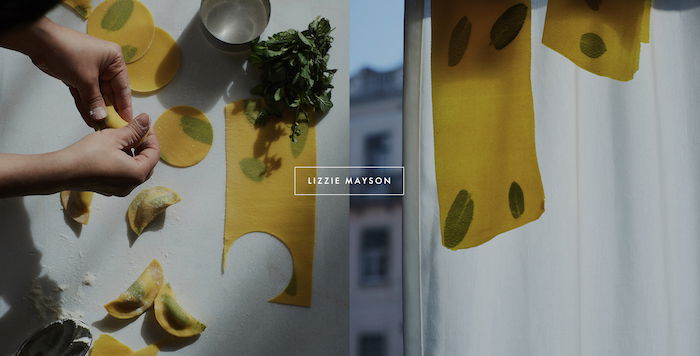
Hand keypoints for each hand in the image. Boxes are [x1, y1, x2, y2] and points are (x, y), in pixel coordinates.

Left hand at [0, 17, 131, 126]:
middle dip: (109, 110)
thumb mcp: (85, 78)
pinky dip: (86, 105)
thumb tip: (101, 118)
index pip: (122, 87)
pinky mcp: (78, 76)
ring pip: (96, 95)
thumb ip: (94, 100)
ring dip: (96, 110)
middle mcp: (105, 65)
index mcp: (114, 60)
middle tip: (112, 127)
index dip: (124, 105)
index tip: (126, 121)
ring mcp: (91, 71)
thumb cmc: (67, 51)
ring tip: (100, 126)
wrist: (39, 42)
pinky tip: (89, 119)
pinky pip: (85, 94)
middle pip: (110, 93)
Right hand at [60, 113, 158, 195]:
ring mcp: (120, 189)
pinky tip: (114, 149)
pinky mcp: (109, 188)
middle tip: (136, 130)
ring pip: (135, 168)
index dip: (151, 137)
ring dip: (133, 153)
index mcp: (137, 174)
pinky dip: (124, 161)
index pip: (154, 153)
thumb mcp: (114, 137)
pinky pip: (124, 174)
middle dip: (143, 145)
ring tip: (124, 137)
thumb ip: (134, 129)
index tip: (144, 125)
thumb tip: (147, 119)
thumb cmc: (87, 154)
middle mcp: (131, 185)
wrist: (61, 171)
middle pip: (147, 163)